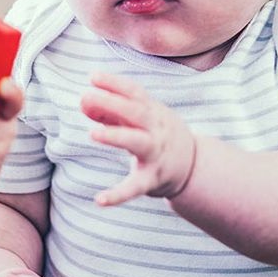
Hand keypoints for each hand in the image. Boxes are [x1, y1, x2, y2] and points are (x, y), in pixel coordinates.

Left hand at [81, 71, 196, 205]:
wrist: (192, 166)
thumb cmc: (158, 135)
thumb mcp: (143, 119)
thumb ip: (114, 111)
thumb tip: (84, 102)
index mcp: (154, 113)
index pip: (135, 92)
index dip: (114, 83)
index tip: (93, 76)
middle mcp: (157, 131)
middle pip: (137, 112)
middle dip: (112, 103)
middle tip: (87, 97)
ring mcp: (156, 155)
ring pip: (138, 142)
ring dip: (116, 136)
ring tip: (93, 133)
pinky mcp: (152, 180)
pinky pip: (135, 187)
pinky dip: (118, 194)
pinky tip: (100, 200)